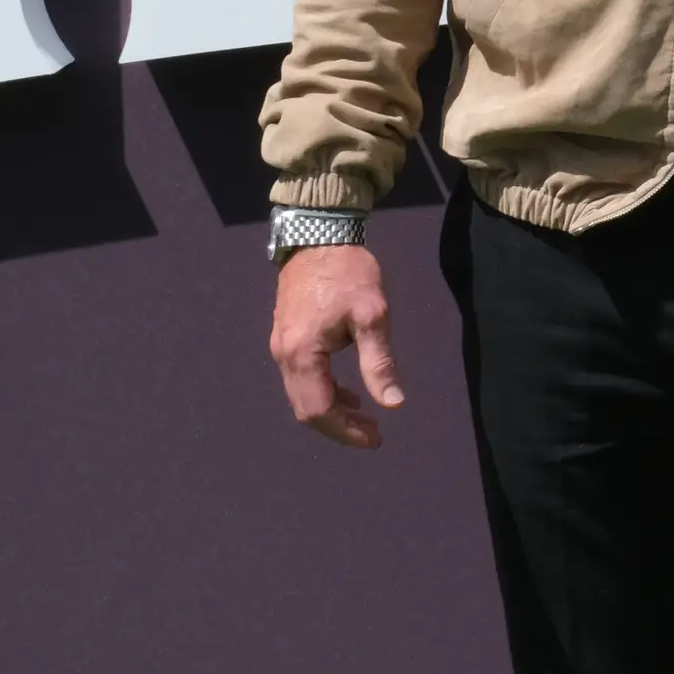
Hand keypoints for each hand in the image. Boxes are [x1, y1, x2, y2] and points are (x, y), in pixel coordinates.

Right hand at [271, 245, 405, 448]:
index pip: (319, 410)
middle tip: (373, 432)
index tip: (376, 438)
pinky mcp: (285, 336)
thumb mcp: (372, 316)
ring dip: (332, 409)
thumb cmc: (348, 272)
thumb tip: (393, 403)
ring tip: (365, 416)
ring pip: (302, 394)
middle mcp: (283, 355)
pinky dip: (324, 390)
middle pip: (306, 409)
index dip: (346, 431)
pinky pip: (301, 377)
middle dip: (339, 426)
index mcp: (301, 354)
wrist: (318, 235)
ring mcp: (280, 346)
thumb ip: (379, 362)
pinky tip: (348, 391)